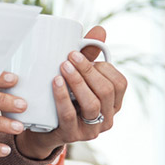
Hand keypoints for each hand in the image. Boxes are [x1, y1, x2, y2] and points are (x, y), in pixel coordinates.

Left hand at [15, 26, 126, 158]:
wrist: (44, 128)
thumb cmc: (66, 97)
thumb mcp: (79, 76)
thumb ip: (89, 55)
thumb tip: (100, 29)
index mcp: (113, 103)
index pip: (120, 83)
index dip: (103, 67)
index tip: (84, 55)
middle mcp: (107, 118)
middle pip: (106, 91)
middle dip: (88, 70)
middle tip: (70, 56)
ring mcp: (91, 130)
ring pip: (92, 104)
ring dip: (78, 82)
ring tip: (63, 66)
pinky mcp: (71, 135)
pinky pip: (69, 115)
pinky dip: (62, 96)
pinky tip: (56, 82)